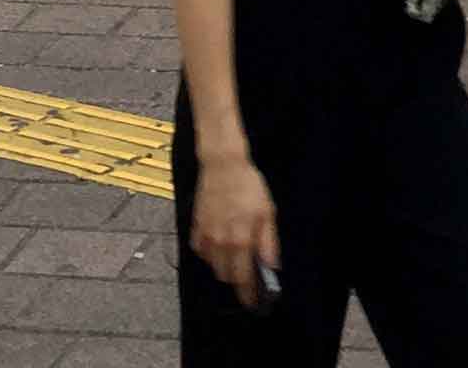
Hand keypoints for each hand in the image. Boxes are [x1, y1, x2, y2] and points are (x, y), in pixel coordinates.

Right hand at [189, 155, 281, 310]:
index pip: (243, 279)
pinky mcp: (196, 230)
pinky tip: (222, 241)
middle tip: (249, 272)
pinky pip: (203, 253)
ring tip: (238, 252)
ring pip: (214, 266)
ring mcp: (206, 237)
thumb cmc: (247, 185)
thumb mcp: (267, 213)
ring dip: (226, 266)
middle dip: (239, 278)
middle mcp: (221, 243)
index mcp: (240, 240)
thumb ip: (269, 243)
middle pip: (227, 276)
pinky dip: (212, 254)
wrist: (223, 166)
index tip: (253, 301)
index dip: (248, 294)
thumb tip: (271, 266)